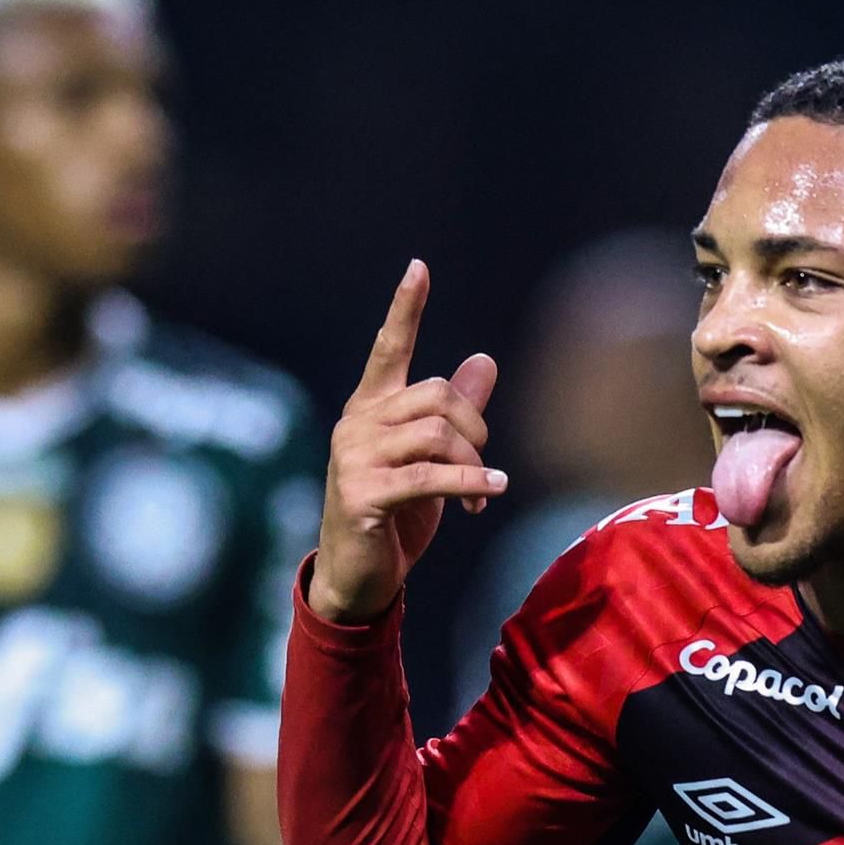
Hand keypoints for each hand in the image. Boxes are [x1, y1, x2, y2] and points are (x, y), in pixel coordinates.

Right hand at [309, 260, 507, 623]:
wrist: (358, 576)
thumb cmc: (395, 516)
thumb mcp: (431, 459)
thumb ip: (455, 412)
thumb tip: (484, 360)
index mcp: (371, 409)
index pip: (388, 347)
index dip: (405, 308)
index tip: (419, 267)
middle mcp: (356, 424)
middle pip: (434, 395)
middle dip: (474, 428)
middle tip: (485, 465)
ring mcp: (353, 458)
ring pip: (435, 433)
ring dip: (472, 464)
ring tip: (482, 492)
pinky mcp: (361, 494)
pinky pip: (429, 476)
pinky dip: (469, 482)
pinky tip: (490, 493)